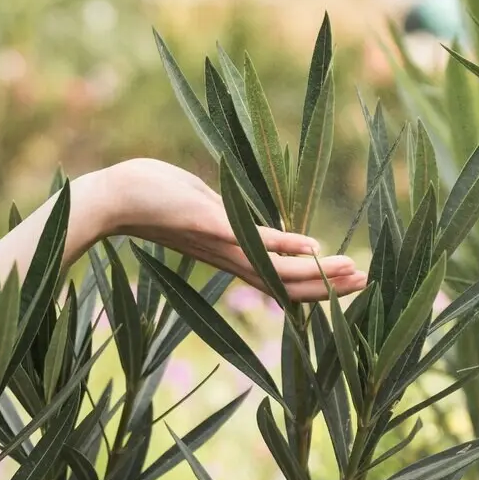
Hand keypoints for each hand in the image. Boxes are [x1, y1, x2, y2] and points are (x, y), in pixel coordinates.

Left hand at [93, 159, 367, 301]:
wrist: (111, 198)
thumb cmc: (150, 194)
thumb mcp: (197, 205)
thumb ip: (221, 212)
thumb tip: (234, 209)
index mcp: (227, 254)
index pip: (279, 278)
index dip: (315, 284)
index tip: (349, 281)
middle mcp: (228, 258)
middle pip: (287, 284)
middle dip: (329, 286)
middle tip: (367, 283)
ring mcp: (221, 244)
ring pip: (278, 269)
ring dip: (318, 274)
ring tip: (354, 272)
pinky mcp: (210, 226)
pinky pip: (255, 242)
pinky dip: (286, 248)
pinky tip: (314, 249)